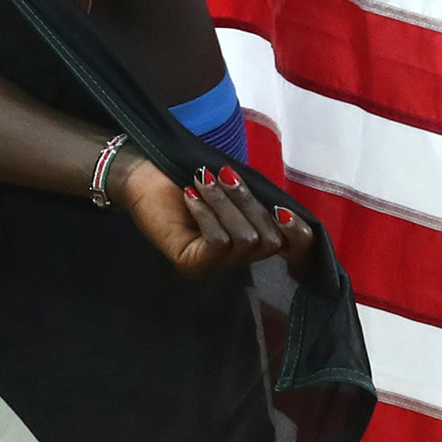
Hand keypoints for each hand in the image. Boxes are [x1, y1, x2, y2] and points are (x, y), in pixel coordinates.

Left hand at [118, 156, 298, 277]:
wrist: (142, 174)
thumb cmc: (189, 178)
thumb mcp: (234, 190)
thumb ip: (260, 204)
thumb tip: (286, 213)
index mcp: (251, 243)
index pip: (295, 252)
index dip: (299, 236)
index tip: (283, 211)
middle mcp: (234, 262)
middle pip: (270, 241)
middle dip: (248, 203)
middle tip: (223, 175)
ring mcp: (212, 267)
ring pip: (245, 240)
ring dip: (225, 203)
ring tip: (202, 180)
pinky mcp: (191, 265)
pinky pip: (218, 242)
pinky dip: (206, 214)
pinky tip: (189, 196)